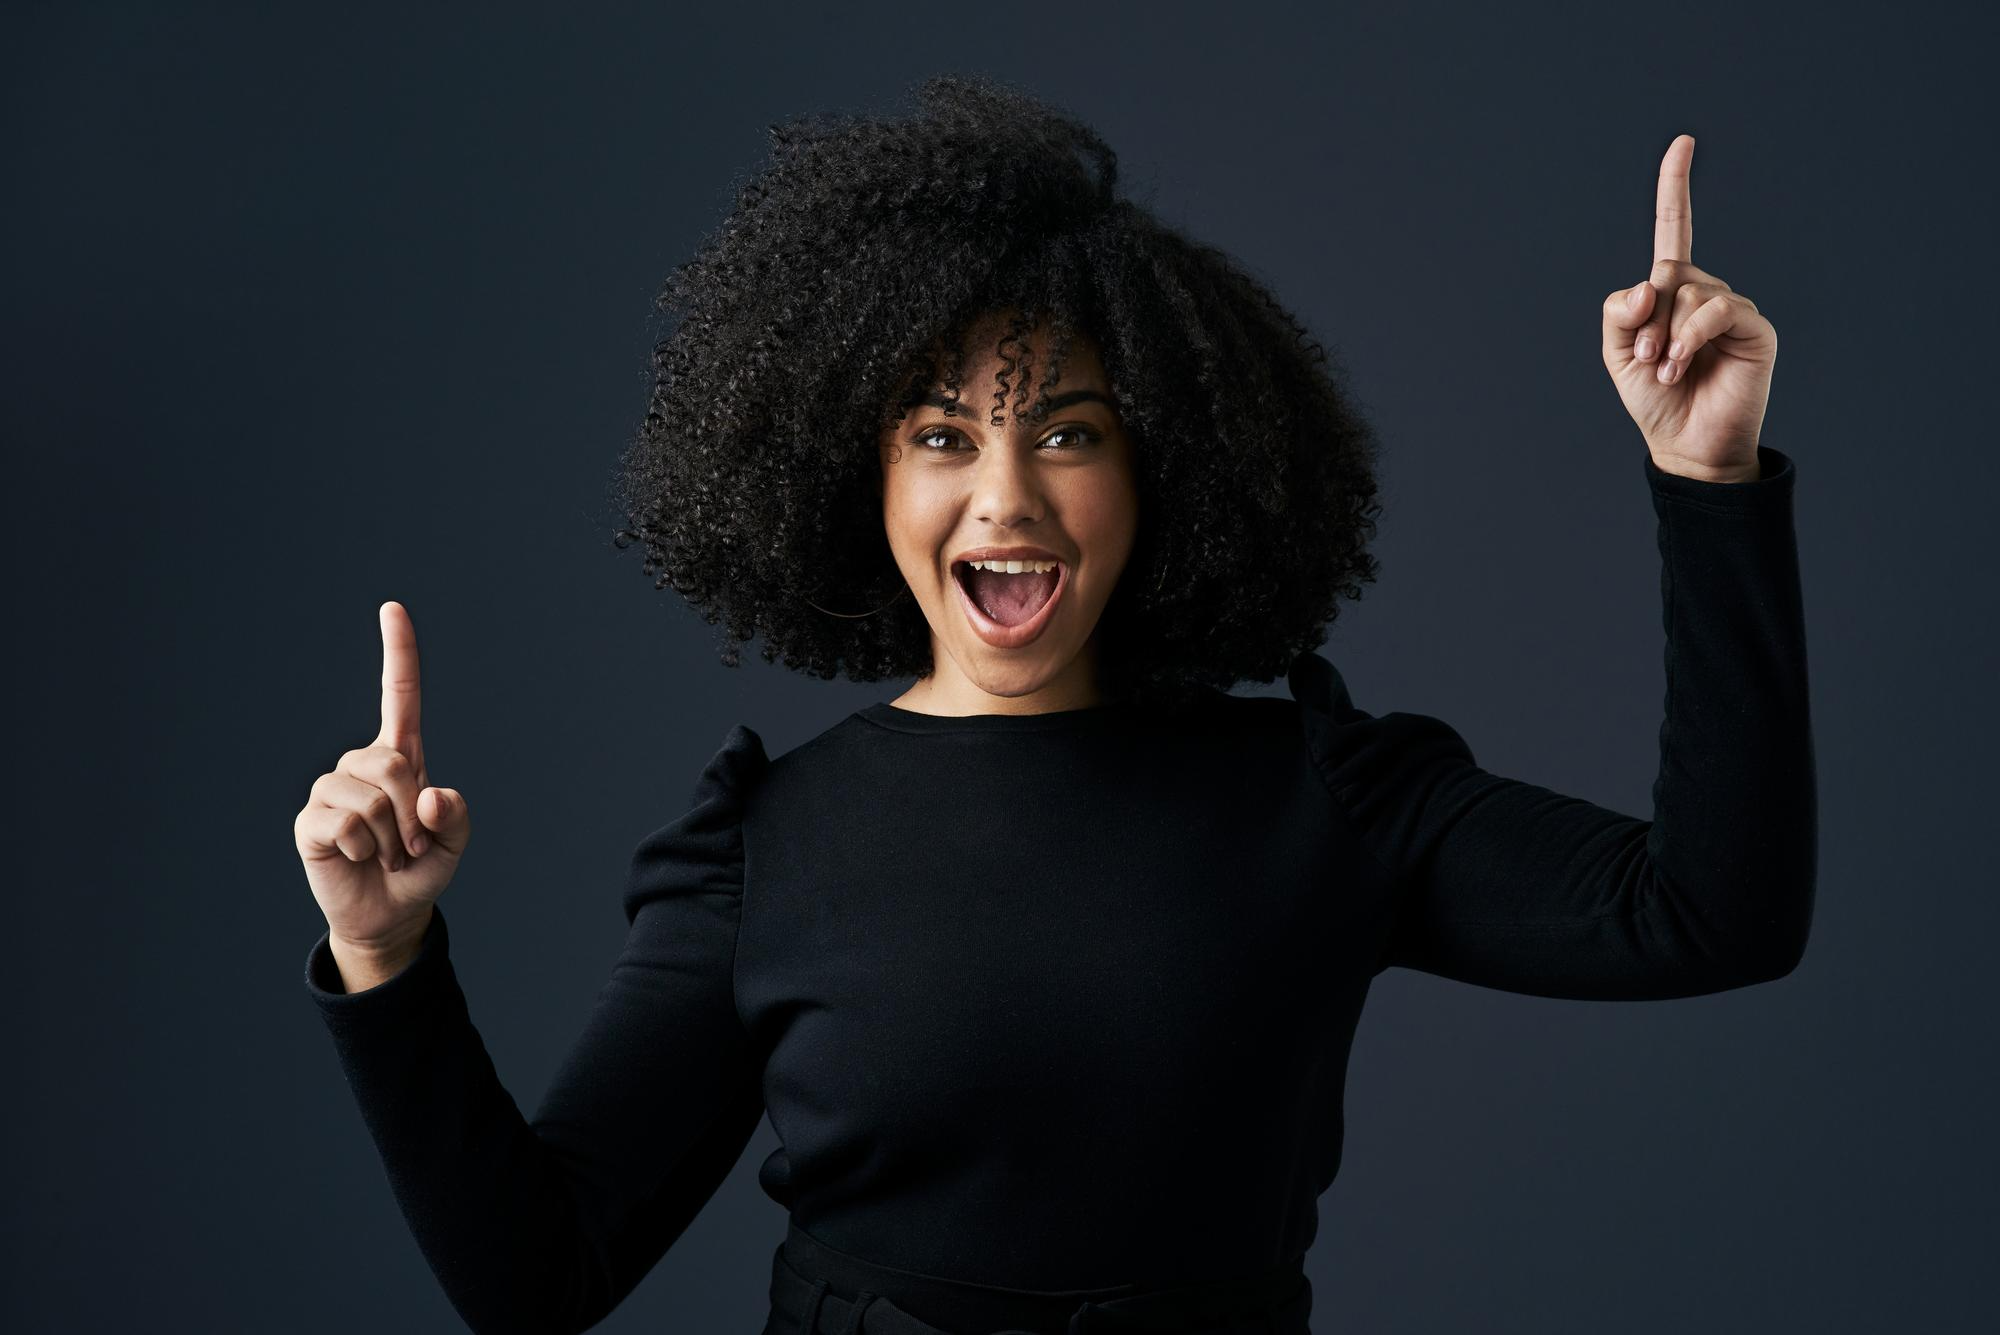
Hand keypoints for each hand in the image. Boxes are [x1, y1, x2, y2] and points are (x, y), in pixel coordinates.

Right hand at [293, 600, 472, 954]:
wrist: (389, 913)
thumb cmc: (422, 870)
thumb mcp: (455, 844)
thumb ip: (456, 817)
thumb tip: (428, 794)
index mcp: (402, 757)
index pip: (400, 696)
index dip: (399, 652)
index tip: (392, 607)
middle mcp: (362, 765)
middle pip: (393, 764)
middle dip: (412, 814)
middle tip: (411, 844)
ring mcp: (331, 790)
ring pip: (369, 797)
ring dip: (390, 837)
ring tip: (385, 854)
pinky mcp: (310, 821)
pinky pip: (344, 823)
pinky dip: (363, 849)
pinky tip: (358, 858)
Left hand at [1601, 134, 1777, 481]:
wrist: (1687, 445)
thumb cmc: (1655, 401)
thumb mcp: (1619, 356)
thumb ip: (1619, 315)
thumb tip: (1647, 284)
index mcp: (1671, 293)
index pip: (1675, 229)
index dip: (1675, 187)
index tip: (1682, 143)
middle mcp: (1704, 293)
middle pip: (1668, 271)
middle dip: (1645, 317)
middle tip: (1644, 359)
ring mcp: (1732, 309)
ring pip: (1689, 291)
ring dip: (1665, 335)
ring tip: (1664, 371)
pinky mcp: (1755, 328)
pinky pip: (1717, 308)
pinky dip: (1690, 335)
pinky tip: (1681, 365)